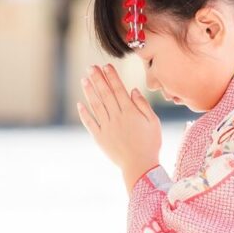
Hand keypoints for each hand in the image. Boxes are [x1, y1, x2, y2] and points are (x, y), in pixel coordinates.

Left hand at [77, 64, 161, 192]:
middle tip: (91, 67)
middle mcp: (116, 117)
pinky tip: (80, 103)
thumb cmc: (150, 144)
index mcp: (130, 112)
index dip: (111, 76)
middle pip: (105, 94)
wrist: (140, 166)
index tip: (105, 66)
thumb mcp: (153, 122)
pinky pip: (90, 123)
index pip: (118, 89)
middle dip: (97, 79)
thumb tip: (133, 90)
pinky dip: (84, 113)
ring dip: (89, 91)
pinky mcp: (100, 137)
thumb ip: (143, 105)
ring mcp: (107, 127)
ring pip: (96, 105)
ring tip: (84, 79)